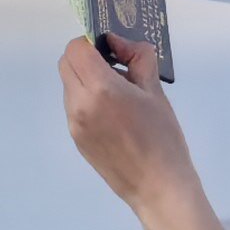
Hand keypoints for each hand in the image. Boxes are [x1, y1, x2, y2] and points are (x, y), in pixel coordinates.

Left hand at [62, 38, 229, 229]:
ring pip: (69, 86)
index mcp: (100, 89)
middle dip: (86, 58)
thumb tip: (122, 44)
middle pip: (67, 64)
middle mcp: (79, 105)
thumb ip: (138, 59)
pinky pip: (75, 107)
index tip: (113, 50)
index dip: (92, 42)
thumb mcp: (155, 92)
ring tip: (118, 93)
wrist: (158, 186)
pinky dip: (88, 99)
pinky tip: (115, 115)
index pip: (76, 49)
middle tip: (115, 66)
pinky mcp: (77, 139)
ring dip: (86, 79)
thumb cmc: (163, 138)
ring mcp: (74, 124)